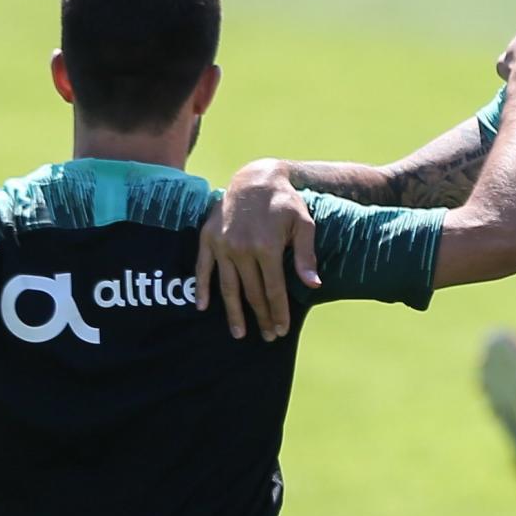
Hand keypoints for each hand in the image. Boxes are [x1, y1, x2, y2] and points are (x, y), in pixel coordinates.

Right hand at [194, 159, 320, 340]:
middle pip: (251, 293)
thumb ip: (305, 255)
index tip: (281, 330)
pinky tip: (203, 307)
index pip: (273, 289)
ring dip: (233, 313)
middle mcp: (241, 248)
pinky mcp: (208, 238)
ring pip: (228, 287)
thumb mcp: (303, 223)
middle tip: (267, 336)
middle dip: (261, 317)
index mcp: (266, 247)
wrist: (255, 178)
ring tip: (239, 333)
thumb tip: (313, 285)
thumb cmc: (284, 202)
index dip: (278, 312)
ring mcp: (222, 244)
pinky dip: (202, 288)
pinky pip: (202, 268)